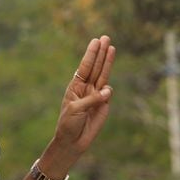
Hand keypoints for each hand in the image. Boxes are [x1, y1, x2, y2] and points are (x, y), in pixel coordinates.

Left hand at [43, 35, 115, 173]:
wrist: (73, 141)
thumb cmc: (68, 123)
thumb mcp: (76, 109)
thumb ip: (92, 99)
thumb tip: (108, 90)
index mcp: (75, 86)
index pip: (85, 66)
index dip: (91, 54)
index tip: (95, 41)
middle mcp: (86, 88)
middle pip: (95, 67)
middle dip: (100, 53)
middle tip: (105, 38)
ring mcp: (96, 95)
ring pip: (103, 75)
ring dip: (107, 62)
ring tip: (111, 47)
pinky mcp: (104, 105)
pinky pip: (108, 93)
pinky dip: (108, 90)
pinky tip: (106, 90)